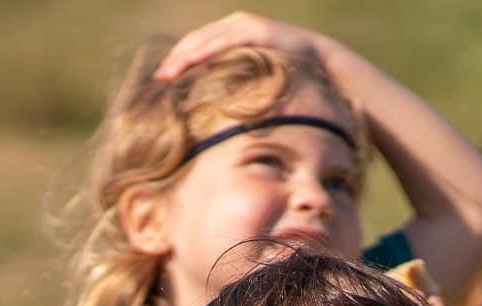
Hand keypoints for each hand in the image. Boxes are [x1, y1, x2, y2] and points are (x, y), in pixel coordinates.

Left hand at [155, 12, 337, 80]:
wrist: (322, 61)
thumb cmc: (288, 72)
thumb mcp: (255, 75)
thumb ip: (236, 80)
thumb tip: (216, 104)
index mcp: (231, 33)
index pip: (197, 44)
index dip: (178, 60)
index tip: (162, 79)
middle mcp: (235, 24)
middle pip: (196, 40)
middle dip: (176, 59)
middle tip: (159, 78)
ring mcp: (245, 25)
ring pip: (206, 39)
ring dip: (185, 57)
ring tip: (169, 74)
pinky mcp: (256, 30)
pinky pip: (225, 41)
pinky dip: (207, 51)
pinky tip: (193, 62)